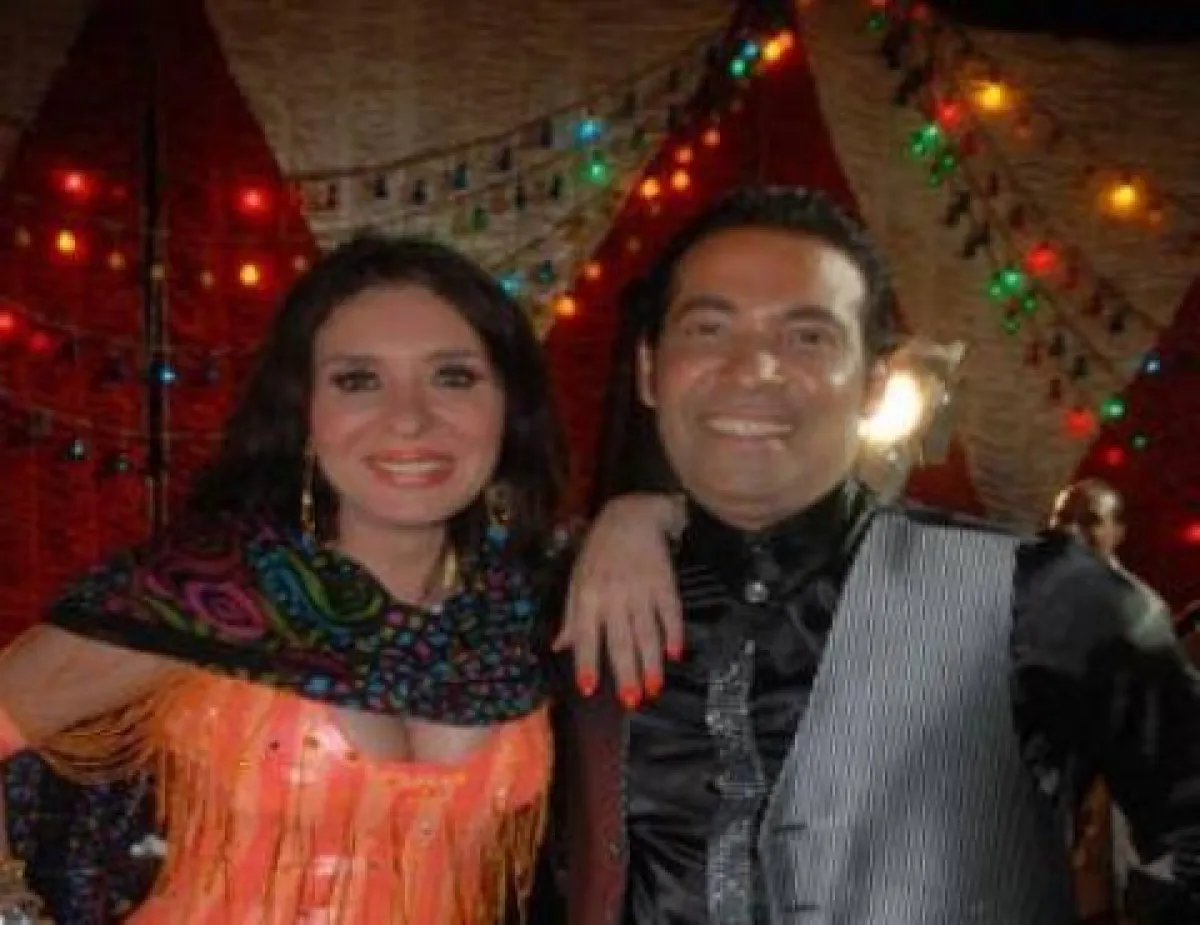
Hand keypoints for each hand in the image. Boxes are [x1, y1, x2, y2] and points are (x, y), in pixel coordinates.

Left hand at [555, 493, 684, 708]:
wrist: (632, 515)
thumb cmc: (599, 551)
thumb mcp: (577, 579)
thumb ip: (572, 616)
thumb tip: (559, 648)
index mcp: (588, 595)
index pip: (587, 634)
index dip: (587, 661)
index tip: (588, 688)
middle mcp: (613, 596)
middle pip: (621, 639)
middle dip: (626, 671)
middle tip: (630, 701)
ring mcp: (641, 589)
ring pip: (647, 632)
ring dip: (651, 662)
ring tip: (653, 689)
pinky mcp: (664, 582)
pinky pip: (670, 612)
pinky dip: (674, 633)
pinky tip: (676, 654)